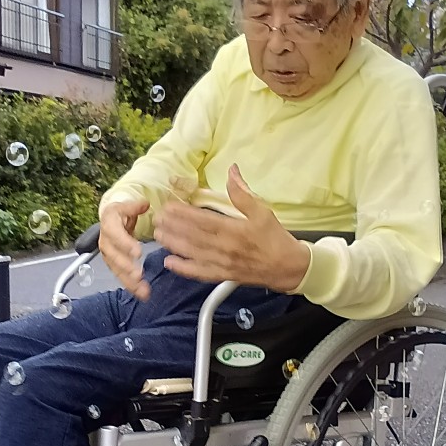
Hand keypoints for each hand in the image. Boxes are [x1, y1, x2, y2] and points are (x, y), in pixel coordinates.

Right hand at [99, 200, 151, 300]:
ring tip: (143, 290)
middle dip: (126, 267)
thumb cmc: (121, 214)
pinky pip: (121, 277)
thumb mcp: (126, 206)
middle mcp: (105, 241)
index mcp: (109, 225)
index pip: (115, 235)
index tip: (138, 252)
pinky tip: (142, 294)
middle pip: (114, 256)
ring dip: (129, 281)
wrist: (110, 222)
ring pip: (117, 270)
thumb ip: (135, 207)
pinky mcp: (113, 265)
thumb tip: (144, 204)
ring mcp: (108, 255)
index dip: (125, 244)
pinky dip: (131, 287)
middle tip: (139, 274)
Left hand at [153, 164, 310, 290]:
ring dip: (174, 245)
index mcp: (235, 230)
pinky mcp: (223, 275)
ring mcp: (223, 264)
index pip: (204, 221)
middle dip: (173, 228)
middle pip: (194, 237)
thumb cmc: (275, 239)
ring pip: (193, 254)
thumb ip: (243, 193)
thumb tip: (232, 171)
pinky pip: (200, 273)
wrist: (287, 267)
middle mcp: (226, 248)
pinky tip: (170, 263)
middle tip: (157, 219)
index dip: (184, 214)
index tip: (170, 207)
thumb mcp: (263, 211)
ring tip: (159, 236)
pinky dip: (184, 269)